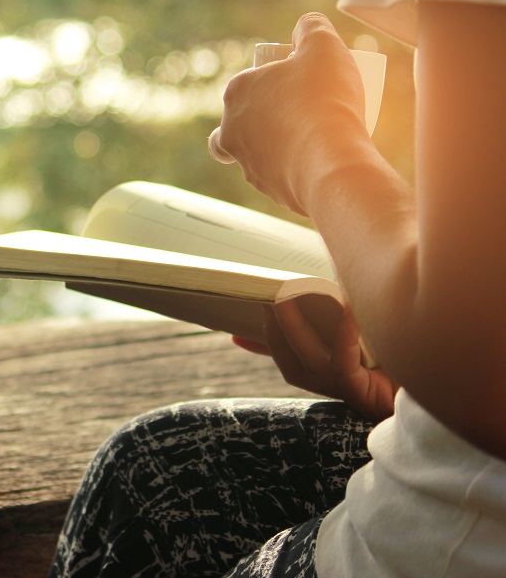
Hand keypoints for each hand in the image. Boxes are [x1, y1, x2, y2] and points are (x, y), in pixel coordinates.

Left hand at [208, 13, 369, 213]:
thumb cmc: (324, 100)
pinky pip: (281, 177)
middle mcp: (231, 130)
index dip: (276, 81)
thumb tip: (306, 25)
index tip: (304, 84)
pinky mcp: (268, 191)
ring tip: (318, 140)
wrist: (331, 163)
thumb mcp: (323, 46)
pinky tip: (322, 163)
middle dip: (269, 116)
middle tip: (305, 113)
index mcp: (236, 93)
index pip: (250, 82)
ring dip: (283, 146)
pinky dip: (297, 170)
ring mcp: (247, 164)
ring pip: (260, 152)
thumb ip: (312, 27)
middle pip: (246, 119)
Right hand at [232, 300, 396, 420]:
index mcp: (329, 376)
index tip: (233, 332)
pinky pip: (342, 361)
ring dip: (293, 330)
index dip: (259, 347)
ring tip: (287, 300)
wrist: (443, 387)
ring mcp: (344, 391)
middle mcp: (332, 387)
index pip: (285, 360)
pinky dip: (341, 334)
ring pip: (307, 361)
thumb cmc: (406, 361)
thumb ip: (348, 319)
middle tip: (265, 299)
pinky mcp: (360, 391)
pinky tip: (343, 307)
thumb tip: (332, 285)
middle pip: (290, 362)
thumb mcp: (370, 337)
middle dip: (272, 332)